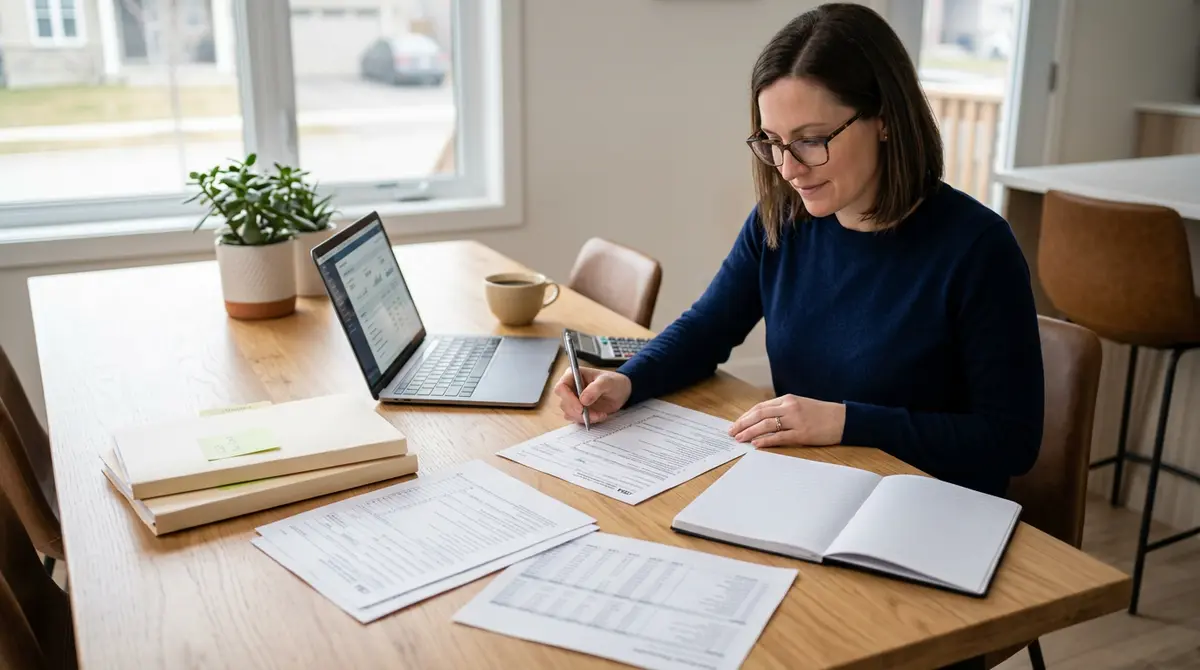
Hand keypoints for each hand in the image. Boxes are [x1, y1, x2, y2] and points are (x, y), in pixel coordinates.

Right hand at [554, 368, 631, 424]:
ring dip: (584, 417)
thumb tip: (583, 400)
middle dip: (578, 411)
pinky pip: (576, 419)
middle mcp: (570, 388)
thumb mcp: (607, 382)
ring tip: (600, 414)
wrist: (621, 392)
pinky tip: (599, 415)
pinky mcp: (578, 410)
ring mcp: (573, 400)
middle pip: (564, 403)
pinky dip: (587, 420)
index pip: (561, 387)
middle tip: (593, 414)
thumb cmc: (613, 382)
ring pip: (569, 413)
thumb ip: (595, 389)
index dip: (568, 398)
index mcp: (573, 375)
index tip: (581, 408)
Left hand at [728, 395, 845, 447]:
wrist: (843, 419)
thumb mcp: (800, 405)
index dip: (746, 416)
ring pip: (767, 425)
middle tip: (731, 432)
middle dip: (743, 423)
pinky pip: (780, 437)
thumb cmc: (821, 414)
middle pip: (760, 414)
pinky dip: (766, 440)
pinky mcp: (802, 433)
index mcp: (788, 399)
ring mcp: (796, 420)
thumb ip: (783, 410)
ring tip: (740, 438)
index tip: (736, 423)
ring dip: (750, 432)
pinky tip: (756, 444)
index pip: (760, 407)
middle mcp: (790, 408)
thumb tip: (762, 420)